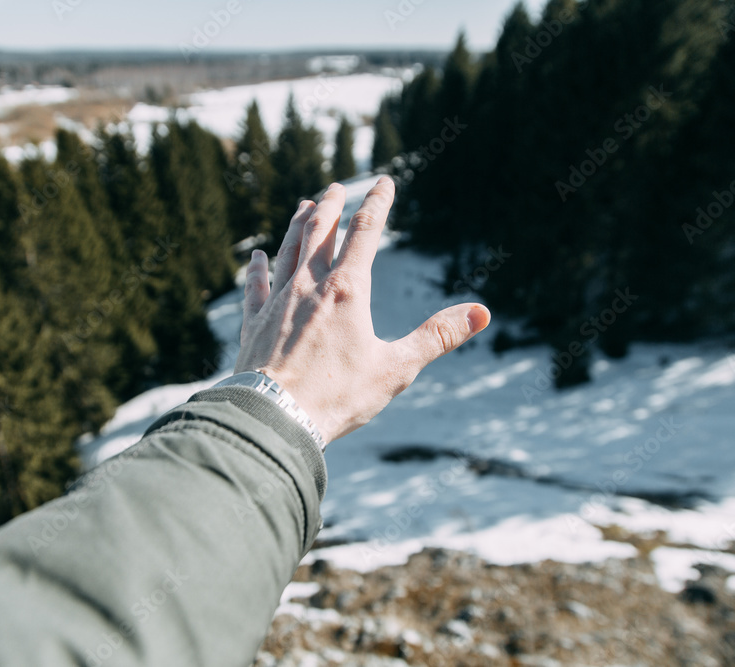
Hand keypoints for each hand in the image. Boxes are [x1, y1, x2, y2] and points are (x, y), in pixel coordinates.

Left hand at [234, 177, 489, 443]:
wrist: (275, 418)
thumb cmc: (338, 396)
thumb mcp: (396, 368)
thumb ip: (437, 337)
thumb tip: (481, 313)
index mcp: (347, 291)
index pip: (365, 232)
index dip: (378, 203)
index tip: (385, 182)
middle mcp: (309, 286)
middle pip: (320, 232)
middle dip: (331, 205)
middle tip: (337, 187)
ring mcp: (277, 302)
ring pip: (288, 251)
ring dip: (297, 226)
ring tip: (303, 206)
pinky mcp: (254, 323)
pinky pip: (255, 286)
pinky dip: (257, 268)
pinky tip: (256, 257)